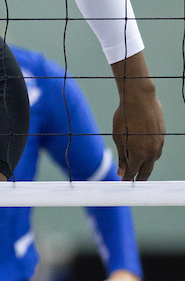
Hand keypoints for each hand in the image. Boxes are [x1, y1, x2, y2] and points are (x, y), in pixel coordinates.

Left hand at [111, 51, 163, 179]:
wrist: (139, 99)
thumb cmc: (124, 116)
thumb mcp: (118, 137)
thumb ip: (122, 156)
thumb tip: (121, 172)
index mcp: (138, 154)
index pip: (133, 172)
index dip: (127, 178)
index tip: (123, 182)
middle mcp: (151, 152)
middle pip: (146, 171)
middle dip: (139, 177)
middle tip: (133, 180)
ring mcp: (158, 144)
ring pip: (153, 161)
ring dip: (146, 165)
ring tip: (139, 166)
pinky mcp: (162, 137)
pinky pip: (157, 151)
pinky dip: (151, 154)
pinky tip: (146, 153)